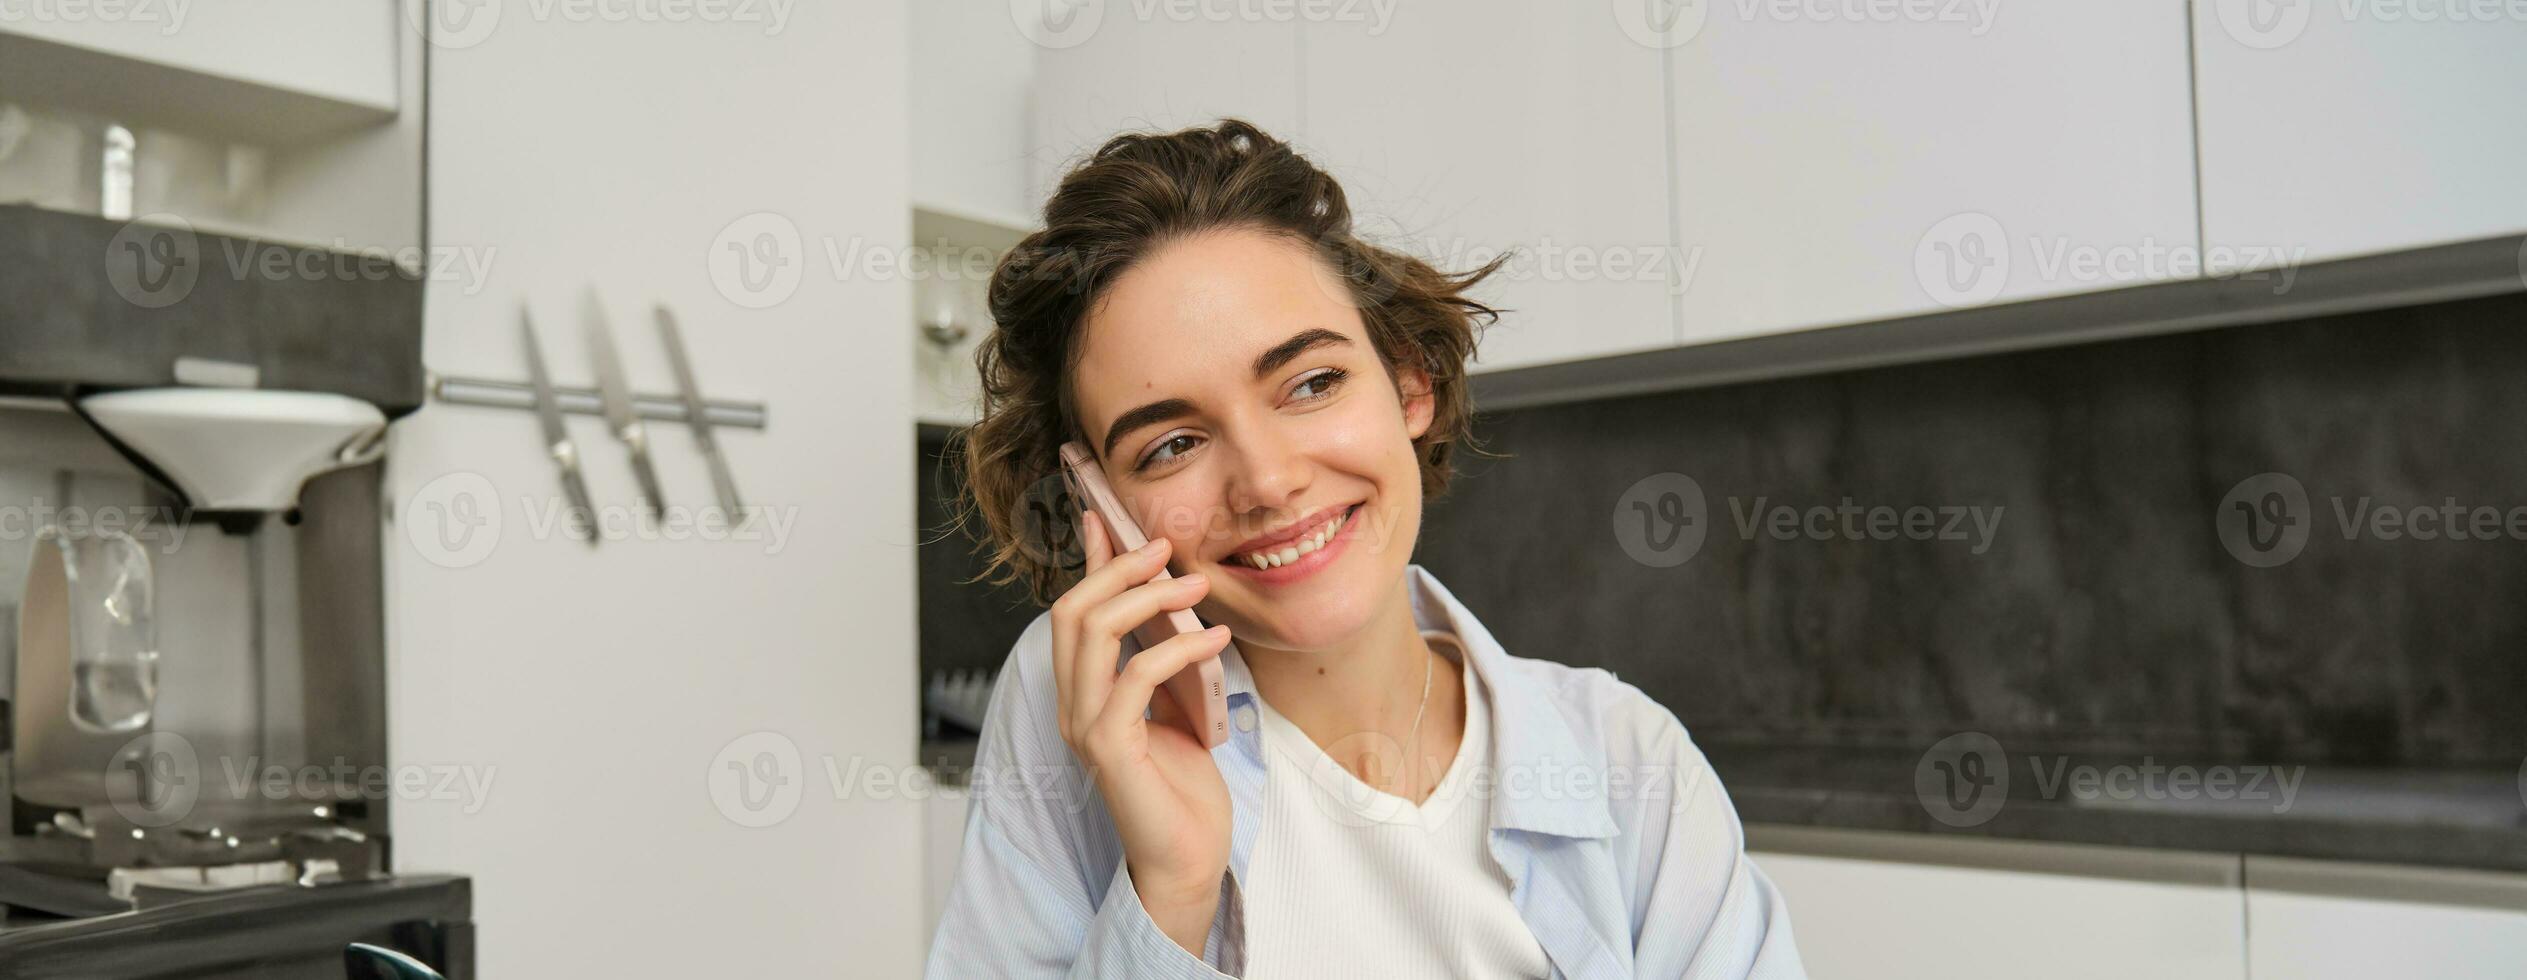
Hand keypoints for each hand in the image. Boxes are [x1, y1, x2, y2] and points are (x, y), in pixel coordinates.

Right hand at [1048, 511, 1234, 955]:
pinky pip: (1135, 675)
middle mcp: (1072, 705)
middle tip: (1167, 548)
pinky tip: (1215, 639)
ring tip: (1197, 586)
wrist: (1187, 857)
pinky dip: (1177, 647)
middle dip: (1118, 568)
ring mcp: (1085, 726)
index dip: (1089, 560)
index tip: (1108, 514)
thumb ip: (1163, 658)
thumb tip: (1174, 602)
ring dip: (1148, 598)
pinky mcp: (1110, 748)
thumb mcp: (1174, 704)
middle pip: (1072, 610)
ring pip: (1093, 632)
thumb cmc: (1184, 785)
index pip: (1072, 609)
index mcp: (1082, 692)